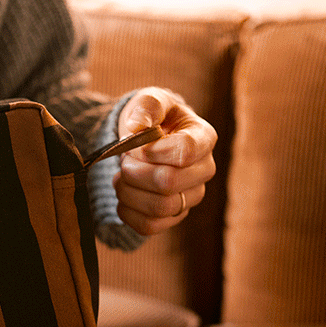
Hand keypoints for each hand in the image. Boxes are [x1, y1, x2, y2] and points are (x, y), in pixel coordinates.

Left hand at [113, 87, 216, 236]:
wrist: (141, 140)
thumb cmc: (150, 118)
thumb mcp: (149, 100)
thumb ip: (147, 106)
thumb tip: (138, 126)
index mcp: (203, 138)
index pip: (186, 151)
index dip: (154, 151)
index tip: (138, 145)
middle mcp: (204, 170)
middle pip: (169, 183)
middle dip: (135, 171)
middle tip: (124, 160)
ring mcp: (190, 196)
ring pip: (159, 207)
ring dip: (128, 191)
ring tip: (121, 176)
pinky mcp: (173, 216)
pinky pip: (149, 226)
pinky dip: (127, 212)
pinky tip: (123, 193)